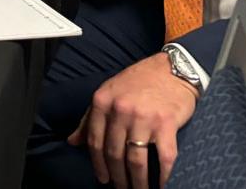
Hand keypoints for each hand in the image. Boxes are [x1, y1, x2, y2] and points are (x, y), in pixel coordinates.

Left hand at [67, 53, 198, 187]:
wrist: (173, 68)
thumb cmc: (139, 81)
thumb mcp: (108, 93)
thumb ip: (89, 118)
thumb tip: (72, 141)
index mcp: (102, 101)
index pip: (94, 141)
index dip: (98, 164)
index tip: (102, 179)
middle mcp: (121, 110)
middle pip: (114, 153)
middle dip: (117, 177)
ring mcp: (144, 118)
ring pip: (135, 160)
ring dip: (137, 182)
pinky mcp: (167, 123)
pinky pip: (163, 157)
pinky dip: (162, 175)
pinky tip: (161, 184)